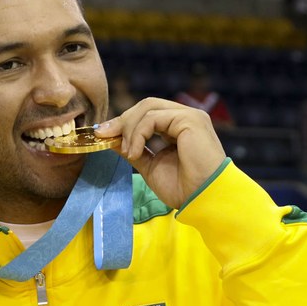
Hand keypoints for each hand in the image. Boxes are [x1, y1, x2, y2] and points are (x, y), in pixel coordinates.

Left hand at [94, 97, 225, 209]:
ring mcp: (189, 116)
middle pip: (146, 106)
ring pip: (148, 108)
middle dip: (122, 121)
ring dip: (129, 129)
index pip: (147, 115)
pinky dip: (138, 133)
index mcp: (178, 128)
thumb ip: (134, 150)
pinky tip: (135, 153)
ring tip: (127, 152)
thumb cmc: (183, 188)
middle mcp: (185, 118)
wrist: (204, 199)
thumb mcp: (150, 166)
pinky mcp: (190, 119)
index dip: (124, 123)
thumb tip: (110, 139)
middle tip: (104, 136)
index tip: (102, 135)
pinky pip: (153, 118)